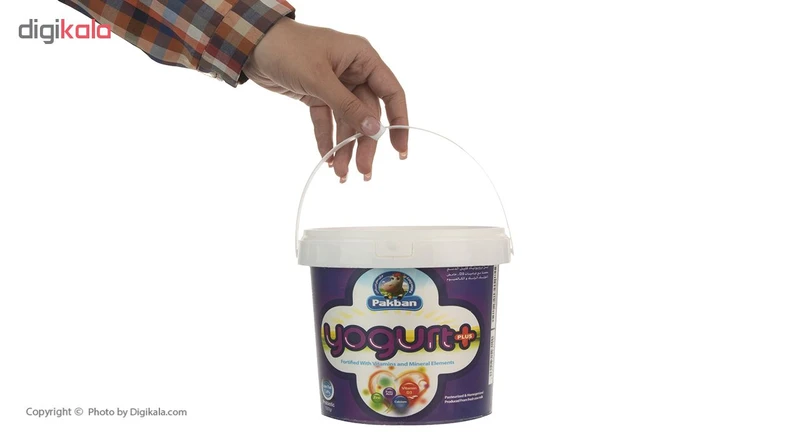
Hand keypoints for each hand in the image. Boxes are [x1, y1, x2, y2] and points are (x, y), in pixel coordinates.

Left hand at [243, 19, 408, 181]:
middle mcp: (353, 71)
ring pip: (347, 121)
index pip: (390, 92)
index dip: (398, 121)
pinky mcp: (317, 94)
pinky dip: (327, 139)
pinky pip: (327, 121)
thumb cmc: (287, 48)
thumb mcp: (320, 79)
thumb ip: (348, 106)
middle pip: (368, 114)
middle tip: (364, 170)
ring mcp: (335, 84)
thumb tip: (374, 130)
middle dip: (365, 143)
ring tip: (342, 173)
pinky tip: (328, 157)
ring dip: (345, 146)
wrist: (252, 44)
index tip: (399, 149)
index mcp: (362, 58)